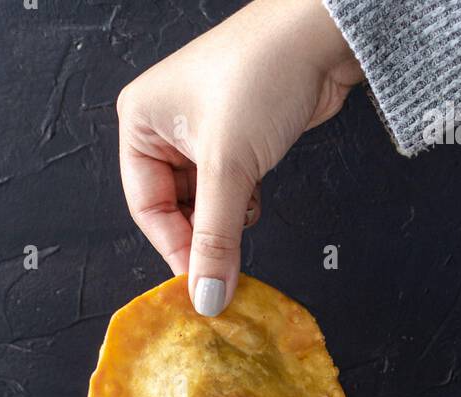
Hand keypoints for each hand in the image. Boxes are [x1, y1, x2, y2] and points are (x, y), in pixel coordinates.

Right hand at [117, 0, 362, 314]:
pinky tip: (255, 201)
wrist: (320, 35)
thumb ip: (215, 241)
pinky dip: (240, 204)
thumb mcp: (228, 168)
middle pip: (172, 206)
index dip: (172, 247)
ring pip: (203, 201)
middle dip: (201, 235)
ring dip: (224, 221)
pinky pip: (227, 188)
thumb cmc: (262, 76)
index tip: (198, 284)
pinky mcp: (236, 137)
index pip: (145, 205)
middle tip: (222, 266)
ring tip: (243, 219)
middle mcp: (165, 124)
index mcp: (141, 121)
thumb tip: (206, 298)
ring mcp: (201, 130)